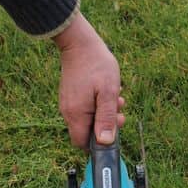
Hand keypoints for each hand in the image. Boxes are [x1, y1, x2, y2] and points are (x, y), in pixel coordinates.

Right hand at [53, 13, 125, 149]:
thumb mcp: (108, 92)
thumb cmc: (96, 66)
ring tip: (116, 98)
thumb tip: (105, 142)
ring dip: (104, 113)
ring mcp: (67, 103)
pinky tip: (107, 92)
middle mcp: (68, 112)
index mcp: (76, 114)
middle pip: (86, 131)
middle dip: (105, 125)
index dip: (98, 143)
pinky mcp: (70, 96)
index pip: (82, 143)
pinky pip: (84, 109)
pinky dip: (97, 105)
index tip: (113, 131)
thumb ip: (106, 118)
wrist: (79, 44)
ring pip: (87, 119)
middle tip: (120, 111)